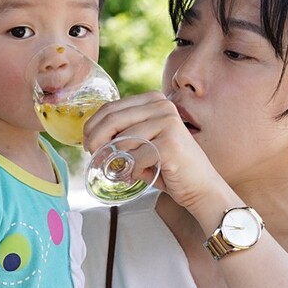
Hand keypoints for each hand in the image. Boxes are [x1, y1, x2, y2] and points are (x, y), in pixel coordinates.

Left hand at [83, 91, 225, 209]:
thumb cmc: (168, 166)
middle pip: (112, 120)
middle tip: (92, 156)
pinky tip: (139, 176)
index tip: (87, 143)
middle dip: (96, 140)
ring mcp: (167, 123)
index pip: (111, 107)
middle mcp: (162, 106)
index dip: (93, 126)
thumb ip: (123, 132)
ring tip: (123, 170)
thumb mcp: (144, 141)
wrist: (200, 187)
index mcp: (154, 100)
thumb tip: (90, 136)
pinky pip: (135, 158)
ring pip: (122, 140)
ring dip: (116, 159)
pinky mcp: (169, 143)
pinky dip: (132, 170)